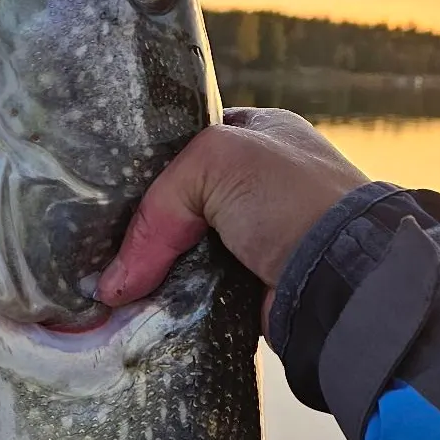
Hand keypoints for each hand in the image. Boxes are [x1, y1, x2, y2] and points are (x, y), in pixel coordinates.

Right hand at [95, 108, 368, 306]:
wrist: (343, 276)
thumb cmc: (290, 197)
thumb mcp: (216, 162)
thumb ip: (157, 208)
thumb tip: (113, 285)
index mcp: (260, 134)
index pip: (188, 143)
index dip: (149, 163)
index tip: (106, 189)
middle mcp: (259, 184)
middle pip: (180, 203)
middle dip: (144, 225)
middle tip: (96, 241)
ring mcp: (254, 238)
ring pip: (182, 252)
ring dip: (152, 269)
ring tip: (108, 283)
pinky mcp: (249, 287)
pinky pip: (195, 291)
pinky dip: (170, 300)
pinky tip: (137, 305)